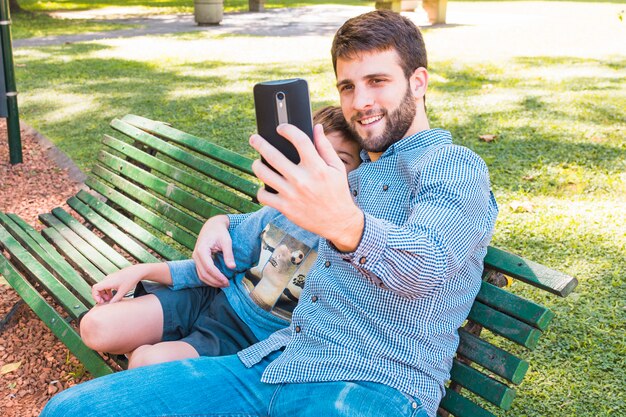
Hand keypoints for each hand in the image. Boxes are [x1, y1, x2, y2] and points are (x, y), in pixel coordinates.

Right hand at [92, 264, 148, 303]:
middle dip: (100, 296)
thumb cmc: (130, 280)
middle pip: (98, 289)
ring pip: (102, 287)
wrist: (137, 271)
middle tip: (106, 302)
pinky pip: (106, 286)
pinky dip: (107, 291)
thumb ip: (116, 299)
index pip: (95, 288)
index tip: (101, 301)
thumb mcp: (123, 291)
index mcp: (108, 282)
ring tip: (110, 299)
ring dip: (104, 294)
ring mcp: (110, 278)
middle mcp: (107, 279)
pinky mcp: (113, 278)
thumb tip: (110, 305)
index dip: (95, 296)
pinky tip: (113, 296)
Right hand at [192, 215, 234, 287]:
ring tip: (223, 284)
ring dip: (212, 282)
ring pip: (201, 275)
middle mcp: (196, 255)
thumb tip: (232, 267)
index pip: (208, 268)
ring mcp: (195, 258)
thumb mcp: (226, 241)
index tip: (227, 281)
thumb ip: (228, 254)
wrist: (212, 225)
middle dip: (215, 281)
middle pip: (203, 274)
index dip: (217, 276)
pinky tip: (218, 280)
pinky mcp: (197, 260)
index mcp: (202, 249)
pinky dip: (209, 278)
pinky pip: (201, 272)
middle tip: (227, 284)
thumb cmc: (220, 232)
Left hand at [250, 123, 363, 251]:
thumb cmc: (337, 192)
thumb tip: (317, 127)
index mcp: (317, 167)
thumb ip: (325, 147)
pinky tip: (264, 186)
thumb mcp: (337, 168)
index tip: (281, 128)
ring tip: (257, 162)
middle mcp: (302, 179)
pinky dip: (261, 190)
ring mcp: (291, 194)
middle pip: (273, 155)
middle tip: (254, 139)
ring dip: (257, 165)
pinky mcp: (285, 208)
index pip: (299, 140)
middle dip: (260, 143)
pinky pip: (264, 196)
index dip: (287, 130)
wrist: (338, 221)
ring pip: (264, 174)